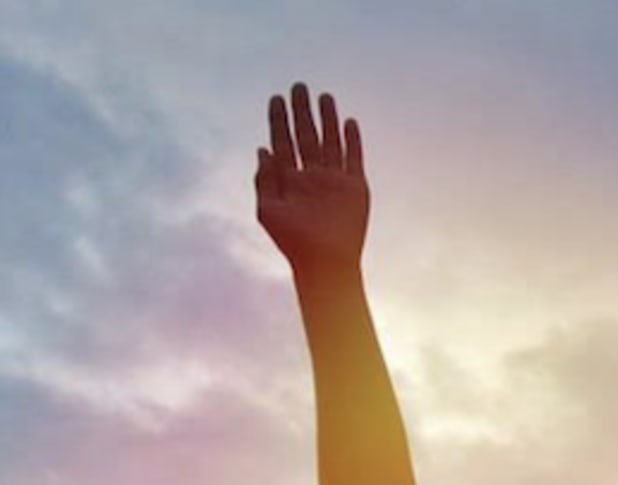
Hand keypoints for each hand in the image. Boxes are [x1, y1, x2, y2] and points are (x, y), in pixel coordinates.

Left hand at [255, 83, 367, 274]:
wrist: (325, 264)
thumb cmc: (293, 243)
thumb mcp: (268, 209)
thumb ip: (265, 179)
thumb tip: (263, 148)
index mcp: (289, 180)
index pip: (283, 142)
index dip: (278, 120)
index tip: (276, 99)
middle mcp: (312, 177)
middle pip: (306, 136)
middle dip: (302, 111)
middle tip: (298, 86)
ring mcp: (334, 181)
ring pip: (330, 142)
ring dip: (327, 120)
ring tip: (324, 96)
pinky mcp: (355, 189)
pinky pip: (354, 159)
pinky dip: (352, 140)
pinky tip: (348, 121)